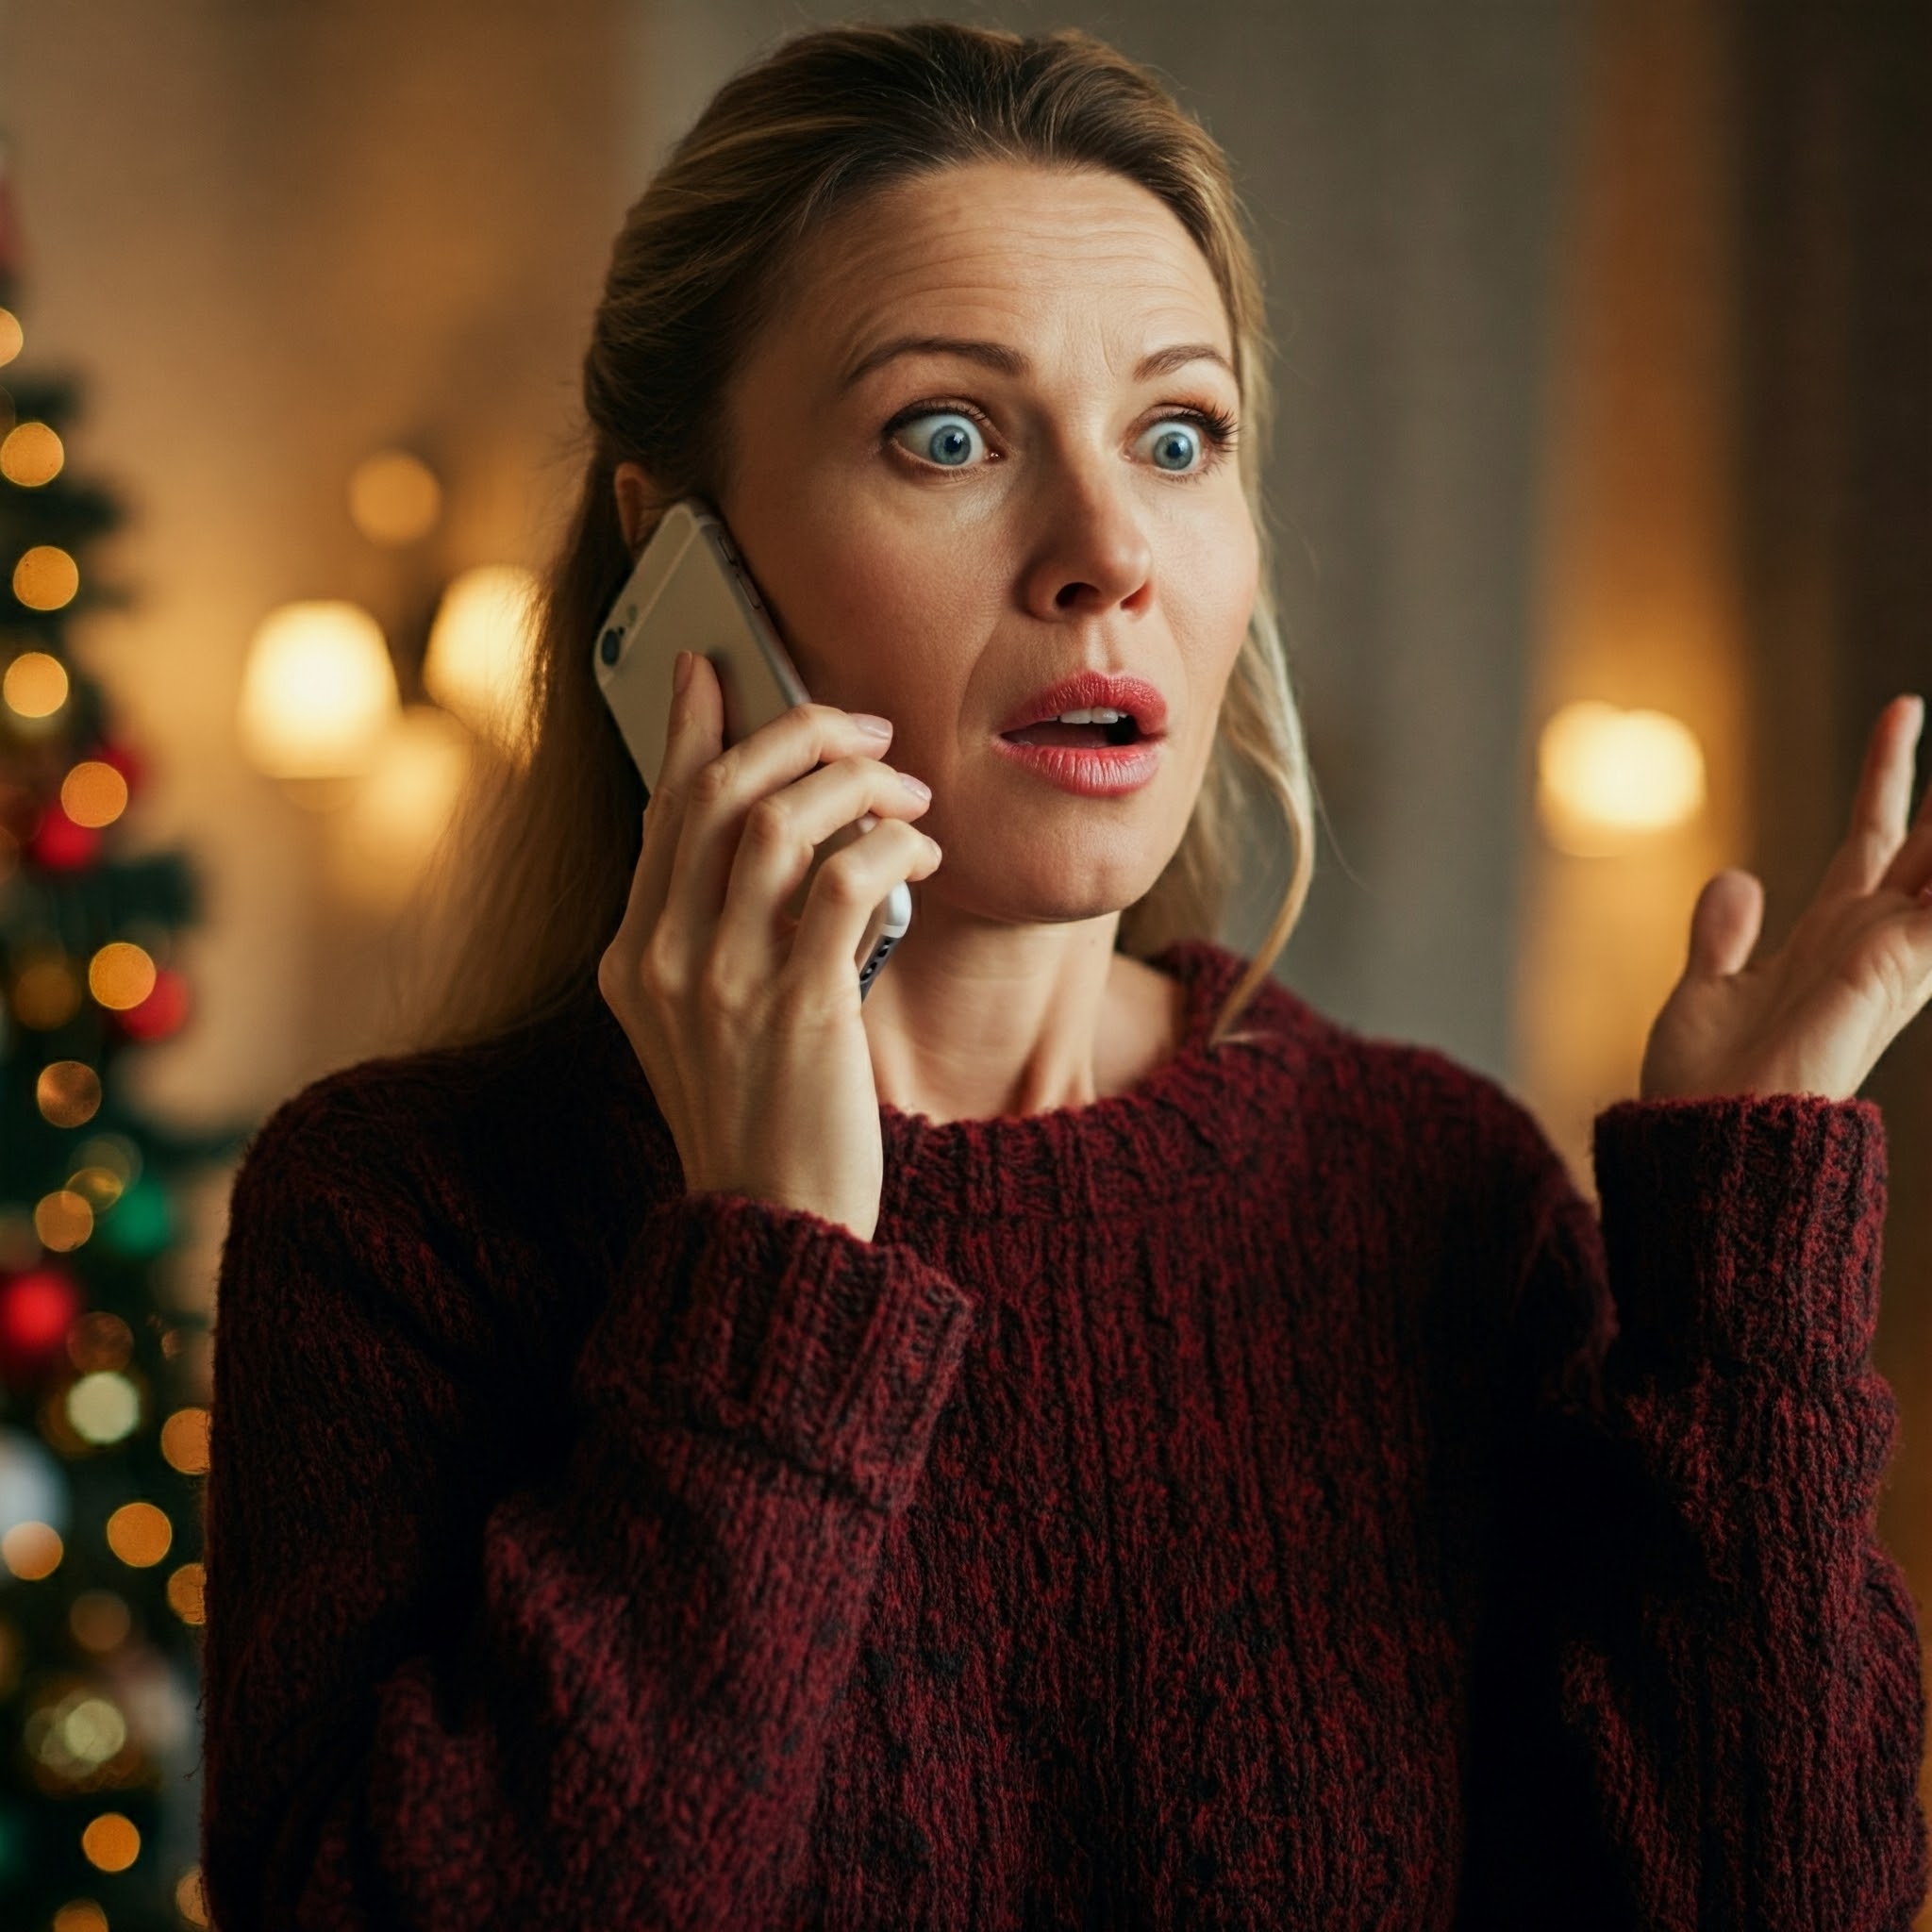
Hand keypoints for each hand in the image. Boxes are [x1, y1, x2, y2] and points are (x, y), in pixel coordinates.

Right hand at [598, 651, 940, 1242]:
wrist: (775, 1229)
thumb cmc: (760, 1120)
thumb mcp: (707, 1024)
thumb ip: (720, 934)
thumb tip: (786, 834)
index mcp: (631, 958)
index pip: (661, 811)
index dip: (691, 727)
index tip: (713, 664)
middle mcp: (660, 960)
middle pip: (713, 791)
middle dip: (795, 734)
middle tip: (865, 729)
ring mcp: (721, 983)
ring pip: (776, 819)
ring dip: (855, 784)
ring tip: (908, 794)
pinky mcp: (798, 1007)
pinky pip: (845, 881)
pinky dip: (890, 847)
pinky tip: (920, 856)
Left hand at [1640, 694, 1931, 1102]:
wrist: (1706, 1140)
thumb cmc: (1704, 1085)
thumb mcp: (1707, 991)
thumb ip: (1722, 935)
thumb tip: (1735, 877)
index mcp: (1826, 937)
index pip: (1870, 835)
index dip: (1888, 774)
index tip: (1904, 710)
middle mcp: (1867, 941)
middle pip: (1923, 840)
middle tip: (1924, 704)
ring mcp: (1886, 957)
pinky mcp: (1893, 973)